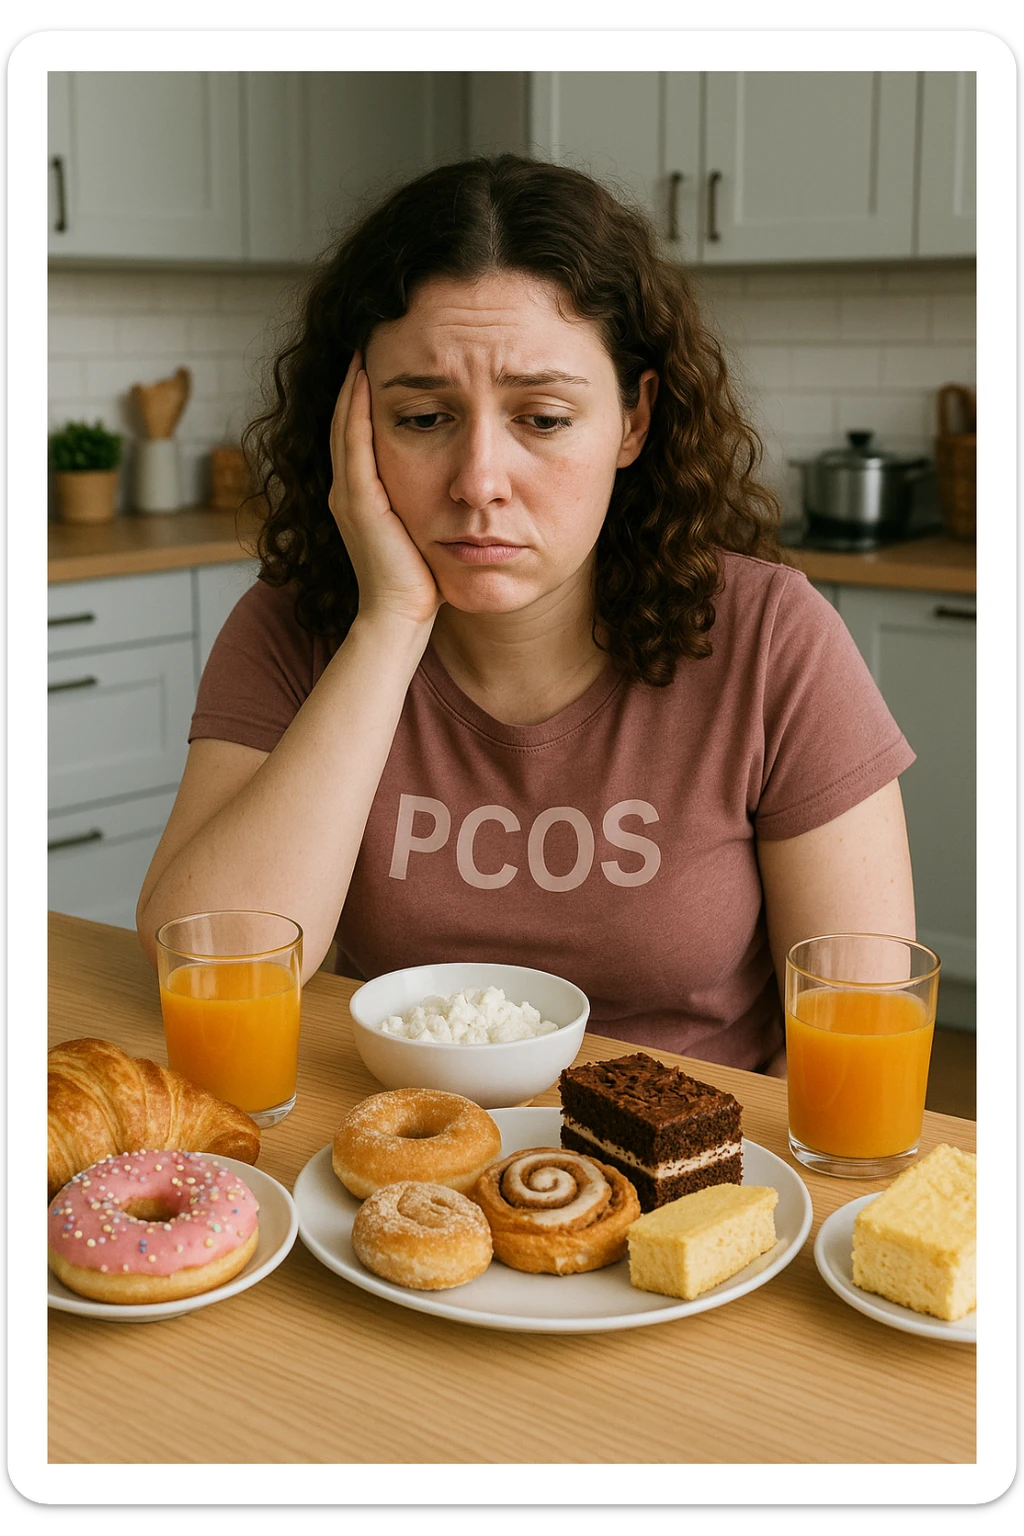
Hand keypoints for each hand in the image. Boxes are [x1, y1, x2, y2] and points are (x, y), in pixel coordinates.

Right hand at [328, 352, 441, 626]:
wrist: (400, 618)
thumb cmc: (419, 583)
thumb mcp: (423, 531)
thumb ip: (428, 503)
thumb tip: (457, 484)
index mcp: (360, 498)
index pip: (357, 436)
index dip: (362, 400)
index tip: (377, 364)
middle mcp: (346, 491)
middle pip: (345, 423)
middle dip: (355, 384)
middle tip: (365, 341)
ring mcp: (349, 495)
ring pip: (345, 426)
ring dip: (353, 387)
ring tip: (363, 349)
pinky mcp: (359, 502)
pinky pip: (354, 444)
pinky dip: (356, 410)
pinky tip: (366, 380)